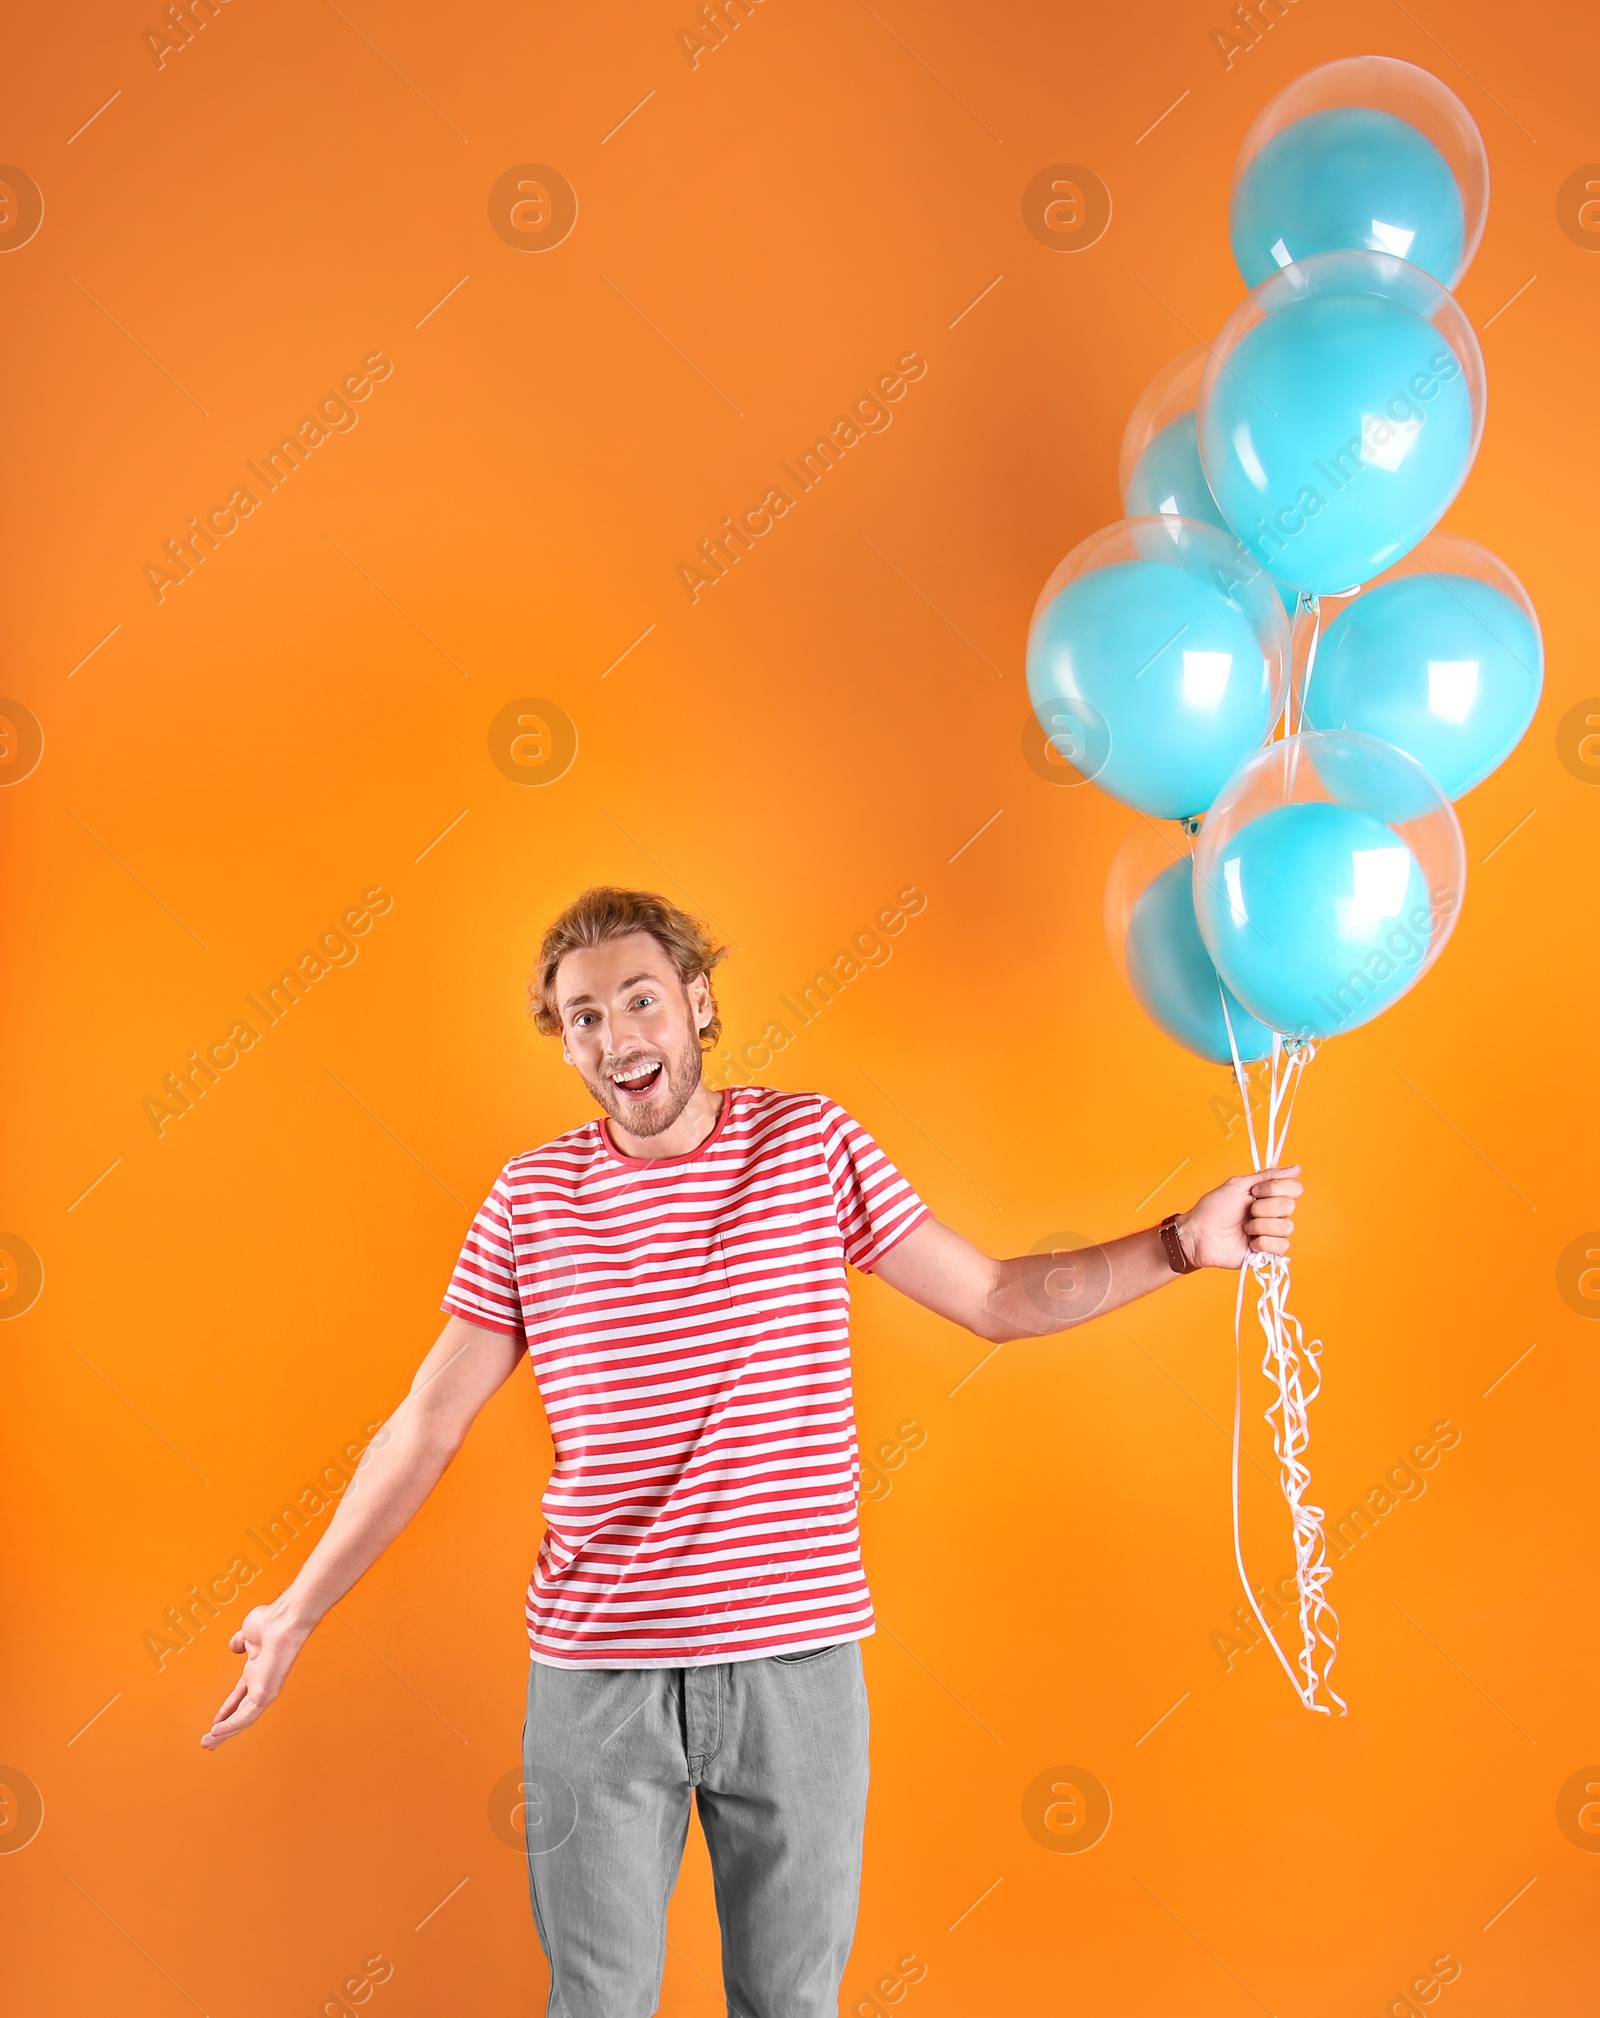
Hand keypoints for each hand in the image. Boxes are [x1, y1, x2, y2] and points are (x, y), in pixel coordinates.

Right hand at [200, 1594, 314, 1750]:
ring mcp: (265, 1688)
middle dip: (224, 1728)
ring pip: (243, 1719)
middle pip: (240, 1712)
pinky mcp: (267, 1693)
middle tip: (209, 1742)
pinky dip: (231, 1725)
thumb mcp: (248, 1633)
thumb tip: (234, 1646)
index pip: (239, 1696)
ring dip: (225, 1732)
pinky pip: (247, 1715)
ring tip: (209, 1743)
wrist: (283, 1619)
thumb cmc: (272, 1621)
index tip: (215, 1721)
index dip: (227, 1709)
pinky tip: (218, 1732)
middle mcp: (261, 1682)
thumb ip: (240, 1642)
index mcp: (257, 1670)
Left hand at [1177, 1165, 1301, 1269]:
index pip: (1294, 1188)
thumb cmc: (1214, 1208)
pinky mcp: (1269, 1253)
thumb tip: (1297, 1168)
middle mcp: (1274, 1214)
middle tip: (1247, 1211)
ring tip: (1244, 1228)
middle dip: (1263, 1208)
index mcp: (1269, 1196)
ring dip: (1259, 1226)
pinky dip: (1261, 1243)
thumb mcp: (1239, 1185)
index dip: (1275, 1189)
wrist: (1199, 1234)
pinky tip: (1249, 1243)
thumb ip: (1268, 1176)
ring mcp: (1272, 1234)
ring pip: (1286, 1227)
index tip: (1255, 1191)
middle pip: (1289, 1206)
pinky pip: (1282, 1246)